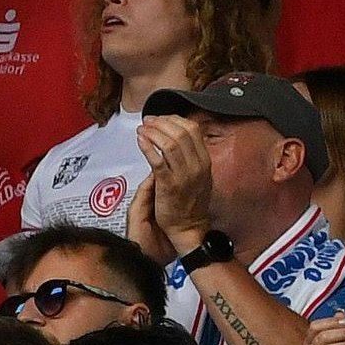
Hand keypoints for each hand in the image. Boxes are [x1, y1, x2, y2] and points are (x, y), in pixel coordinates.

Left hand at [138, 113, 212, 252]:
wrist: (188, 226)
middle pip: (180, 132)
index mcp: (205, 161)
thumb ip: (191, 156)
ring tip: (142, 129)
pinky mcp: (168, 184)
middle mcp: (197, 166)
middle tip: (148, 121)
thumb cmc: (190, 201)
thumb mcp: (198, 174)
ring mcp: (184, 175)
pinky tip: (140, 140)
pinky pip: (157, 160)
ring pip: (169, 143)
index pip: (193, 129)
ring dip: (152, 132)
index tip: (160, 118)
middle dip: (161, 123)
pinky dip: (147, 146)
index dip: (174, 119)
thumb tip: (176, 136)